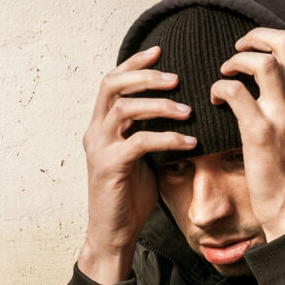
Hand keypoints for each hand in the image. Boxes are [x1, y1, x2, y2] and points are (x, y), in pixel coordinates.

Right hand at [79, 45, 196, 283]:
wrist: (114, 233)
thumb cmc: (130, 196)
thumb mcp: (142, 157)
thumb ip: (151, 132)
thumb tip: (182, 111)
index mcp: (101, 125)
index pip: (112, 81)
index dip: (134, 63)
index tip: (160, 50)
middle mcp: (95, 132)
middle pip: (112, 85)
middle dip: (145, 76)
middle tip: (176, 77)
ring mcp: (99, 149)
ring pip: (124, 109)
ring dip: (158, 105)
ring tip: (187, 109)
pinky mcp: (110, 167)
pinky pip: (139, 142)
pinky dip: (167, 138)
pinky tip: (189, 142)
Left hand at [211, 28, 284, 240]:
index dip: (280, 35)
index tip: (261, 47)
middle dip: (257, 37)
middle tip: (239, 49)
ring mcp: (283, 117)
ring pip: (262, 63)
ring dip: (237, 61)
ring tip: (226, 73)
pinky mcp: (259, 133)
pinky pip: (235, 92)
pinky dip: (220, 87)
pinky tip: (215, 99)